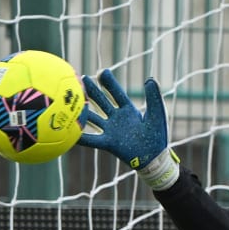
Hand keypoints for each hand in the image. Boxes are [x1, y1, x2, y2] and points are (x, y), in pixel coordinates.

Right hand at [78, 69, 179, 189]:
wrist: (155, 157)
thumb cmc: (157, 136)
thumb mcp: (156, 114)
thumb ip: (154, 98)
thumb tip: (150, 79)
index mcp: (128, 110)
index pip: (116, 93)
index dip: (109, 83)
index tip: (101, 72)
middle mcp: (117, 118)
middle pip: (102, 102)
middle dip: (92, 91)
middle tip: (81, 79)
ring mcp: (111, 130)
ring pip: (94, 117)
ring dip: (84, 110)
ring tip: (70, 100)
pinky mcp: (109, 143)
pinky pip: (92, 140)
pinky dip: (81, 137)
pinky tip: (70, 132)